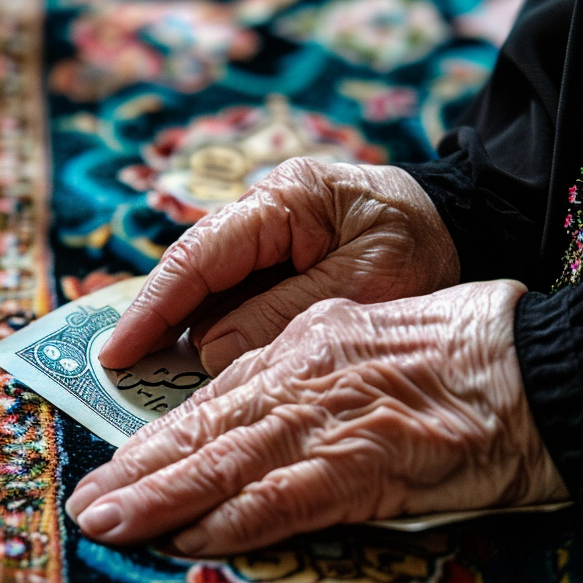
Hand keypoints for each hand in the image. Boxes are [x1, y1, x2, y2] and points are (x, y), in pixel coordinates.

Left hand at [67, 281, 568, 555]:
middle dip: (138, 472)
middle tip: (87, 504)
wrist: (534, 362)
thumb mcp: (363, 347)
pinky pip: (289, 496)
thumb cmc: (457, 354)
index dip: (158, 440)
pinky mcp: (368, 463)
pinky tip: (193, 539)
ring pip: (228, 462)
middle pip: (204, 431)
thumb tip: (251, 426)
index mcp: (302, 347)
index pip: (213, 401)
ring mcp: (332, 420)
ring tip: (111, 524)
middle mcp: (303, 379)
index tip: (116, 469)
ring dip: (164, 498)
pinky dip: (237, 520)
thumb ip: (305, 382)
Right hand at [99, 158, 459, 375]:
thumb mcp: (364, 282)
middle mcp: (263, 214)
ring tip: (153, 379)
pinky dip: (216, 334)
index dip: (152, 309)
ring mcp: (267, 238)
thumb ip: (282, 315)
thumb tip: (206, 352)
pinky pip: (233, 301)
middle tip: (123, 376)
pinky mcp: (278, 263)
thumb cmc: (422, 245)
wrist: (466, 221)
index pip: (198, 257)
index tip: (116, 354)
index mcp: (283, 202)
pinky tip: (202, 368)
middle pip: (191, 275)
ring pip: (208, 292)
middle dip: (158, 324)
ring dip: (185, 334)